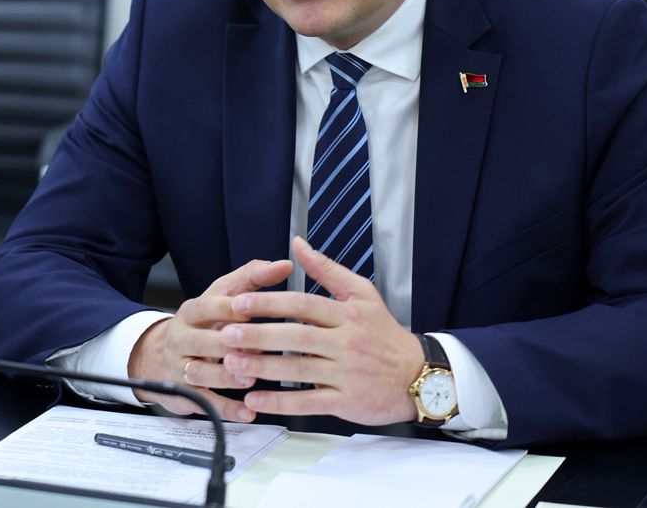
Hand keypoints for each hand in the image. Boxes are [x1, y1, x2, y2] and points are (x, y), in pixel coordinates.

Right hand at [127, 257, 293, 422]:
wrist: (155, 355)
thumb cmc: (199, 324)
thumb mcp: (218, 297)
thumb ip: (250, 280)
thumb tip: (281, 265)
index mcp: (192, 311)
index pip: (209, 306)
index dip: (231, 308)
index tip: (253, 308)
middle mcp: (183, 338)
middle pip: (202, 340)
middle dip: (228, 344)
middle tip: (255, 346)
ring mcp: (182, 366)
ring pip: (200, 372)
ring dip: (226, 376)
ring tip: (251, 379)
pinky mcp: (186, 393)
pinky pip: (206, 402)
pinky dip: (227, 408)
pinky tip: (248, 411)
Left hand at [215, 236, 423, 425]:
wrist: (419, 376)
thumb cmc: (384, 333)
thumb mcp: (363, 294)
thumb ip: (327, 270)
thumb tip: (298, 244)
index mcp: (347, 314)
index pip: (303, 304)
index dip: (270, 303)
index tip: (240, 302)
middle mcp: (346, 342)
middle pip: (297, 336)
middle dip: (259, 335)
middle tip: (227, 334)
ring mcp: (346, 373)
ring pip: (299, 369)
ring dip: (263, 367)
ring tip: (232, 364)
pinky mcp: (346, 401)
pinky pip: (309, 402)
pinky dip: (281, 402)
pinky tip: (256, 400)